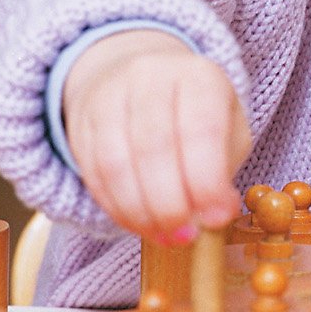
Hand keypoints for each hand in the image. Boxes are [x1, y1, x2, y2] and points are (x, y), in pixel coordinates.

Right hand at [63, 30, 250, 242]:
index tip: (215, 219)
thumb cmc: (195, 114)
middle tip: (185, 236)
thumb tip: (219, 212)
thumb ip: (226, 167)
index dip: (206, 181)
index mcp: (199, 75)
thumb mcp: (227, 128)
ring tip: (164, 235)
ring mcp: (111, 94)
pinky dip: (117, 208)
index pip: (201, 129)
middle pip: (154, 148)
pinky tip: (138, 223)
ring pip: (117, 163)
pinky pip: (93, 172)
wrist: (144, 81)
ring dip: (141, 212)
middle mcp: (152, 75)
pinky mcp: (83, 119)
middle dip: (171, 204)